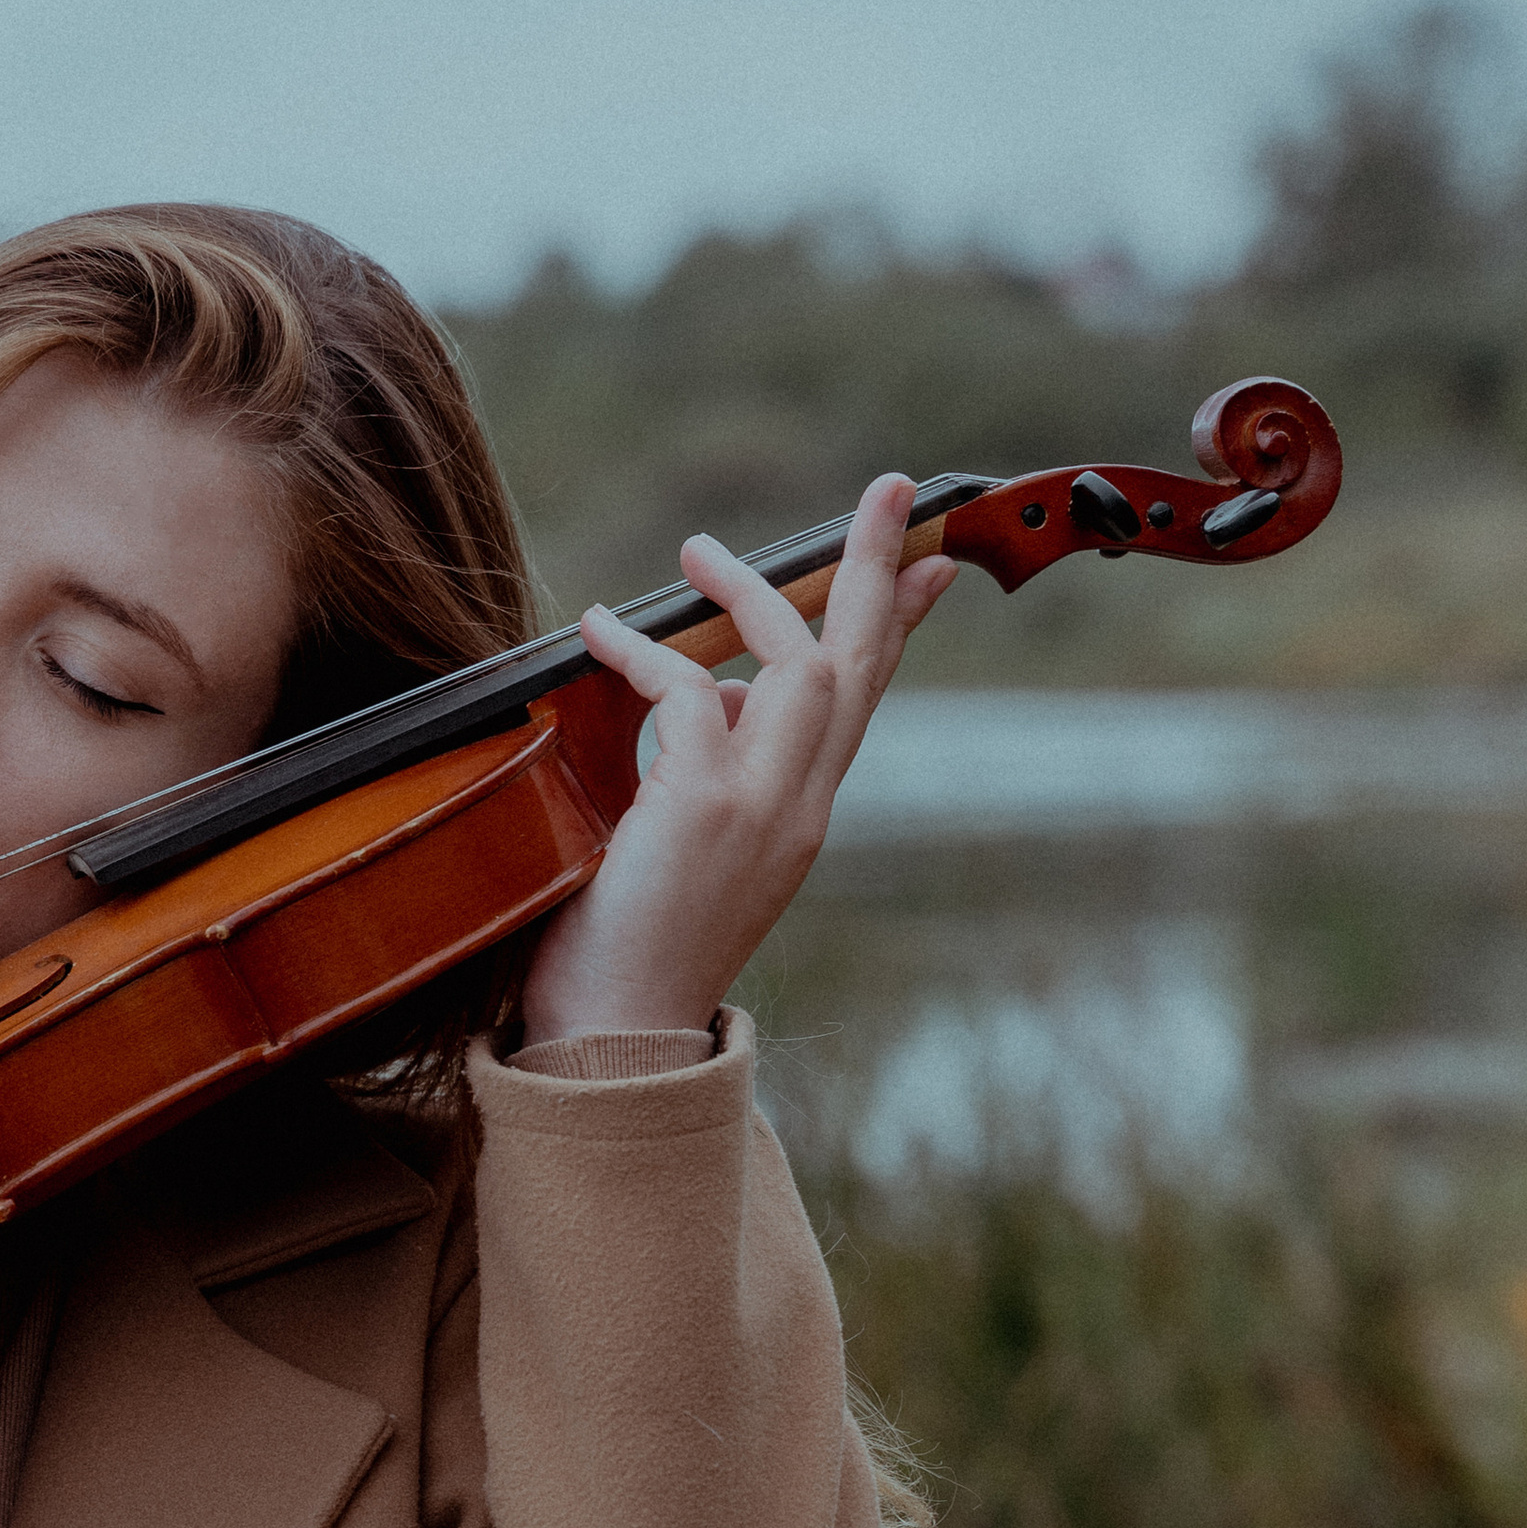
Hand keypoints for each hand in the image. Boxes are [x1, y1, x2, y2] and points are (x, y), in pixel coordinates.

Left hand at [517, 473, 954, 1043]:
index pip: (862, 703)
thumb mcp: (692, 843)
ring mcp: (762, 807)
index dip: (896, 626)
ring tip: (698, 549)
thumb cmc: (630, 949)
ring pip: (799, 663)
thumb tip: (720, 689)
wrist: (613, 1037)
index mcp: (802, 817)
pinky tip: (598, 630)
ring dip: (753, 593)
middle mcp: (800, 808)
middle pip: (858, 664)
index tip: (929, 563)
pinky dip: (644, 651)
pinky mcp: (706, 806)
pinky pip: (690, 690)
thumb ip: (716, 767)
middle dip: (877, 570)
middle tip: (893, 489)